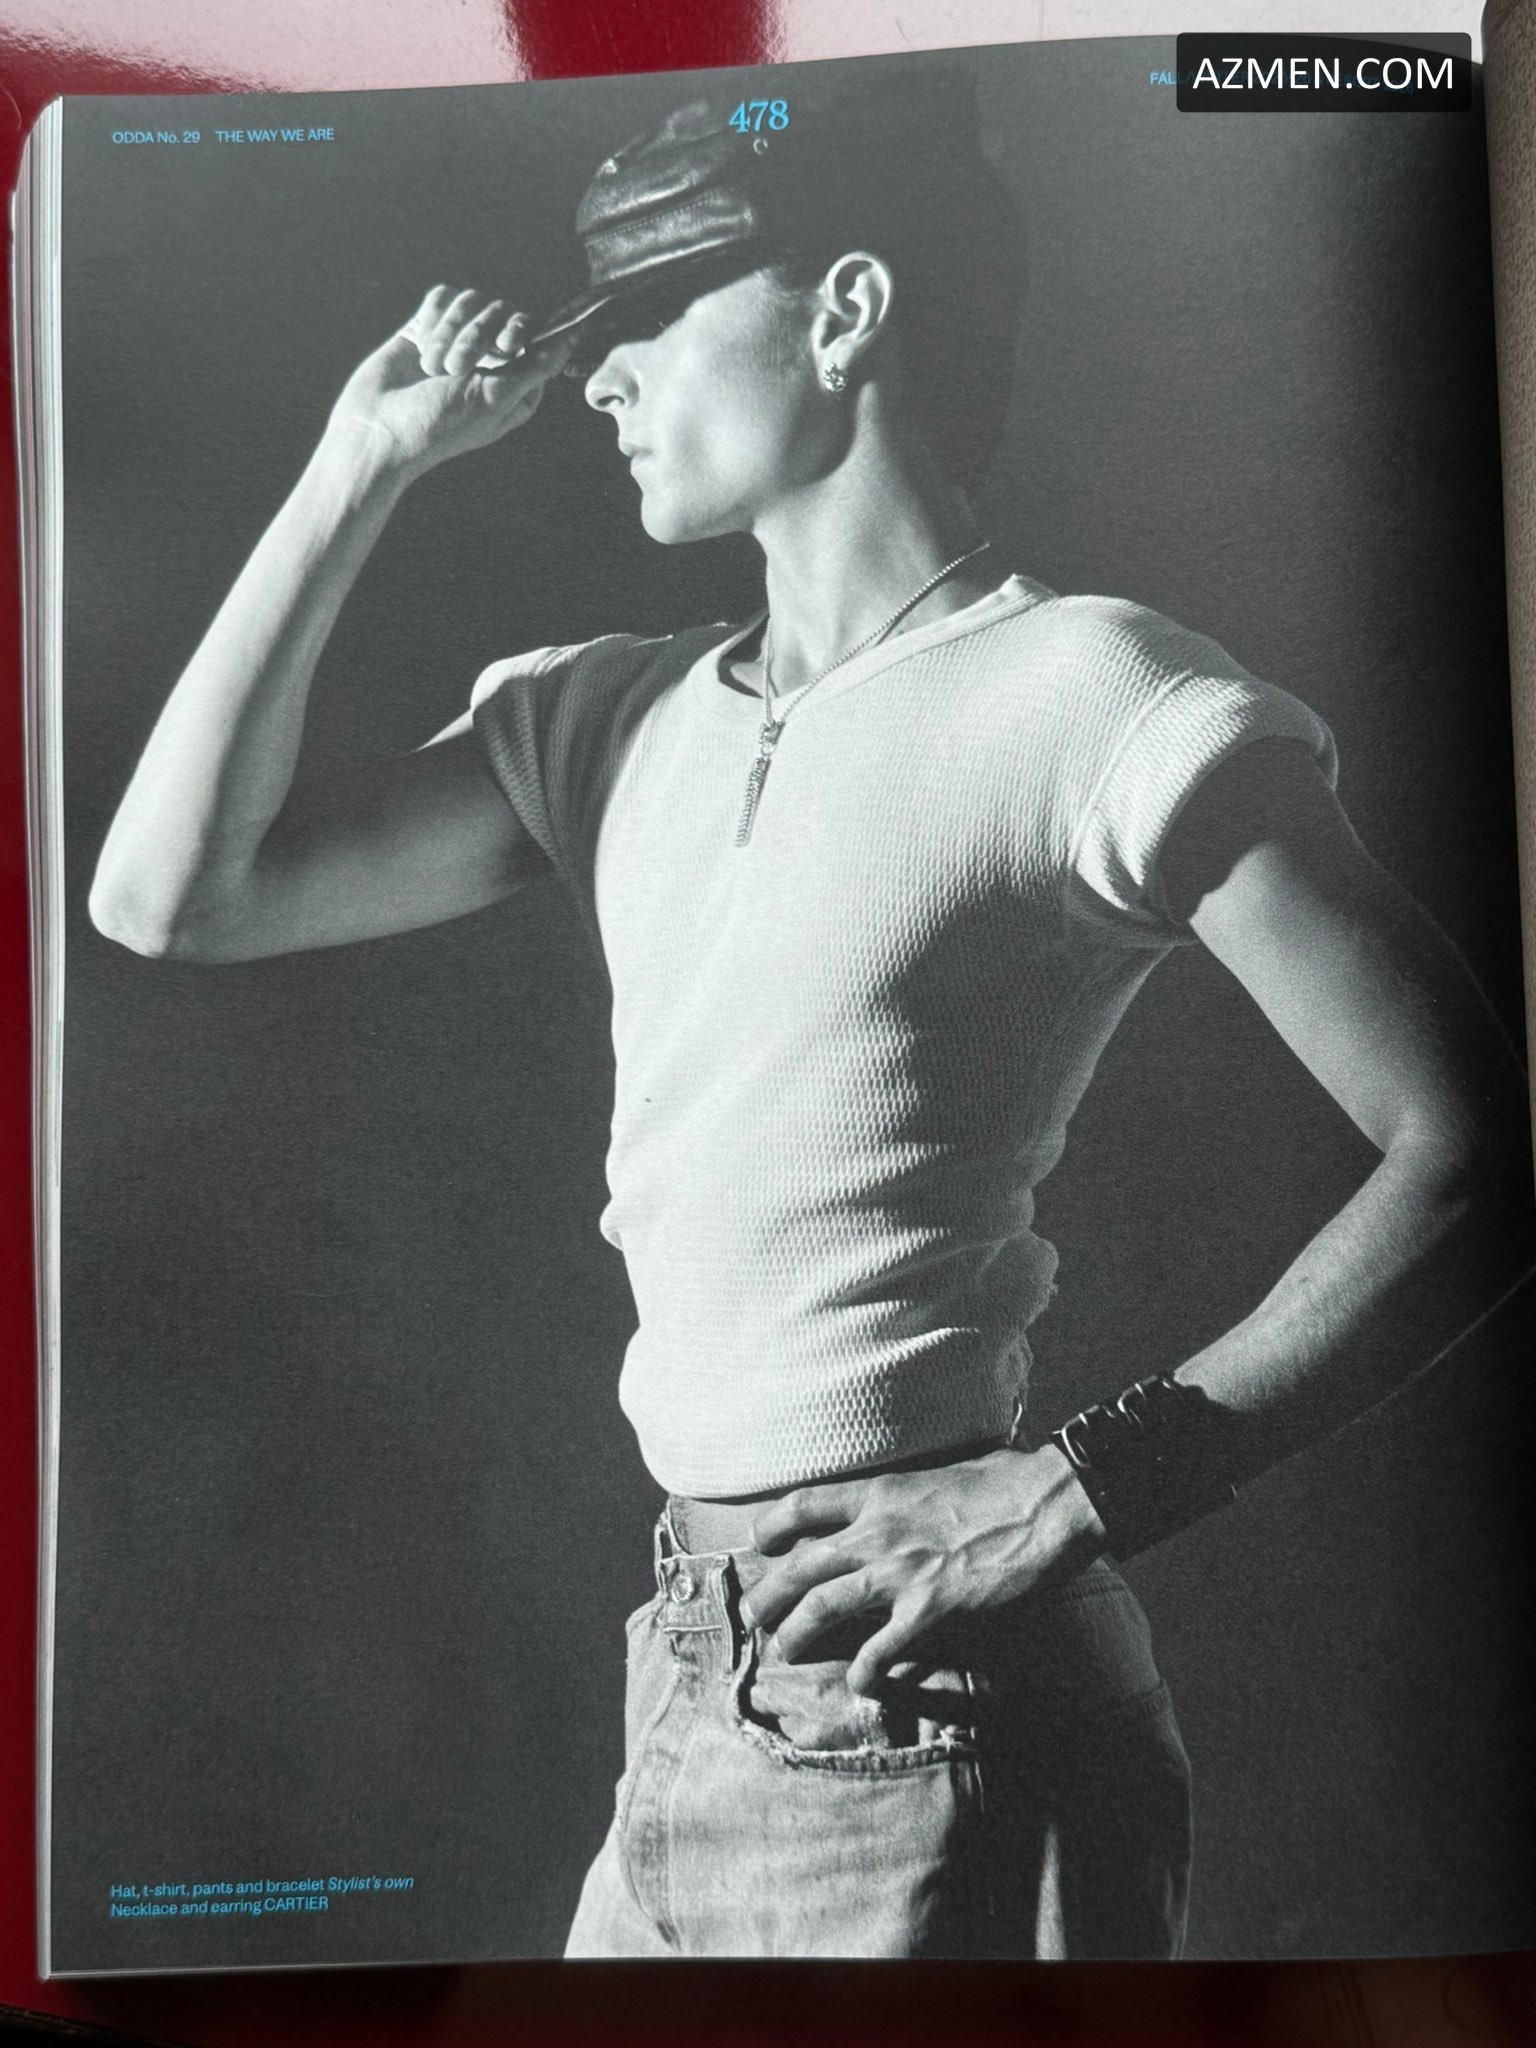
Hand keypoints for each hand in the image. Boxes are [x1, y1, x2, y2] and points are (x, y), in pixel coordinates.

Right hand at [324, 285, 575, 480]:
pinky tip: (419, 348)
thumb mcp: (494, 399)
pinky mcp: (427, 327)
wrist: (377, 428)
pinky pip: (441, 297)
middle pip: (501, 310)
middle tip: (455, 370)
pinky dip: (431, 321)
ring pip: (469, 301)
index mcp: (515, 381)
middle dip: (476, 335)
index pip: (535, 332)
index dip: (521, 331)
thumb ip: (535, 367)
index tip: (503, 347)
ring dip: (449, 333)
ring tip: (431, 367)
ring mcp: (458, 340)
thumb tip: (570, 339)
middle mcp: (490, 358)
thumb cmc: (439, 425)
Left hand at [743, 1446, 1108, 1696]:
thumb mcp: (944, 1473)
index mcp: (882, 1492)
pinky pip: (882, 1646)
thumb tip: (911, 1500)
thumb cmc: (1007, 1481)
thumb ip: (914, 1492)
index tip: (760, 1542)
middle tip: (753, 1614)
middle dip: (770, 1593)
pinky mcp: (931, 1607)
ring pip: (825, 1605)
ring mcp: (902, 1571)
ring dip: (798, 1632)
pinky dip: (865, 1669)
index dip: (773, 1525)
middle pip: (802, 1565)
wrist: (1049, 1503)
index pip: (805, 1504)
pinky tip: (859, 1684)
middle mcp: (879, 1531)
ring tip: (785, 1651)